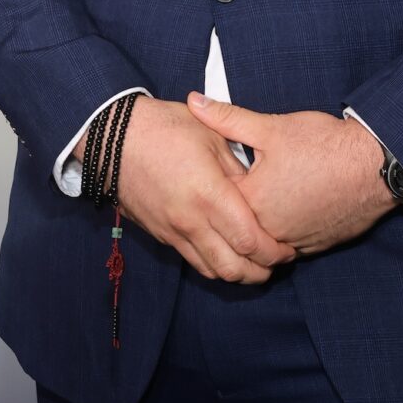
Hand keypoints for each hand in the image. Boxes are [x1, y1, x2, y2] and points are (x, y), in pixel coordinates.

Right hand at [112, 97, 297, 283]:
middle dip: (262, 272)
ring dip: (239, 275)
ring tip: (256, 263)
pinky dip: (215, 265)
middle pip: (234, 268)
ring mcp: (174, 232)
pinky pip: (193, 261)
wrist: (113, 138)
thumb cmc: (165, 128)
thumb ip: (238, 168)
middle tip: (279, 262)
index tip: (289, 248)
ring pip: (212, 271)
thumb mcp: (211, 136)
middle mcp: (192, 221)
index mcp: (210, 195)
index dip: (274, 252)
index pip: (250, 241)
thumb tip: (258, 190)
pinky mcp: (161, 235)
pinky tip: (226, 254)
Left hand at [186, 93, 398, 257]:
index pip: (215, 198)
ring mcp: (293, 243)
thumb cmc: (325, 145)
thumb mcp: (272, 126)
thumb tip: (194, 101)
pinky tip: (288, 207)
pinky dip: (283, 229)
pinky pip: (287, 244)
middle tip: (242, 179)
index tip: (209, 167)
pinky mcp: (314, 248)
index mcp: (252, 201)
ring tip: (266, 193)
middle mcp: (268, 230)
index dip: (211, 179)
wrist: (376, 166)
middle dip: (233, 203)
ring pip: (263, 237)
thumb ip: (227, 118)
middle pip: (238, 221)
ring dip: (259, 220)